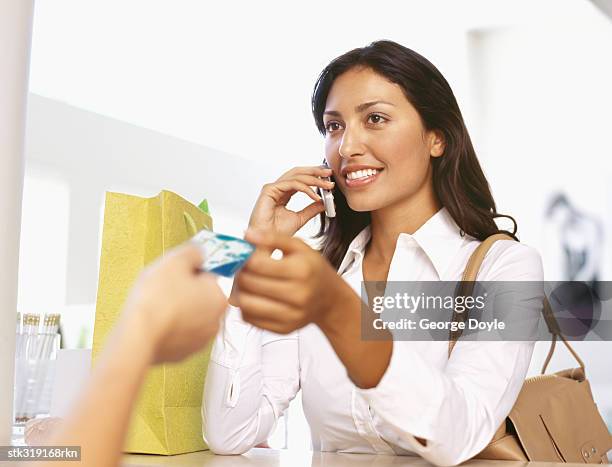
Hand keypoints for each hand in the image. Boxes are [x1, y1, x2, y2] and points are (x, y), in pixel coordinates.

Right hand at [121, 243, 227, 363]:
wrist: (137, 337)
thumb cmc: (157, 297)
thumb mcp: (175, 261)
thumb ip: (193, 252)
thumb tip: (199, 253)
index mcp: (219, 297)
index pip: (208, 275)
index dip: (189, 271)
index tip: (173, 273)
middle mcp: (216, 321)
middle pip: (200, 297)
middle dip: (184, 292)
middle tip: (162, 289)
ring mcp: (200, 340)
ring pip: (189, 316)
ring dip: (177, 310)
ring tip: (156, 306)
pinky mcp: (183, 354)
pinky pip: (178, 334)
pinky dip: (169, 328)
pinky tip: (155, 323)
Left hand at [233, 229, 343, 333]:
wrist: (330, 299)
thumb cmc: (314, 271)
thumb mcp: (300, 247)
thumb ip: (273, 238)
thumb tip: (247, 235)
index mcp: (301, 270)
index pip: (257, 264)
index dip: (244, 258)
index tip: (244, 256)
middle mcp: (297, 295)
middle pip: (250, 284)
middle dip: (240, 274)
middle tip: (243, 269)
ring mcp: (291, 315)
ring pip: (246, 304)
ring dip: (239, 292)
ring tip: (246, 283)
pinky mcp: (283, 328)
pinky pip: (251, 319)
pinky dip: (245, 307)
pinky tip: (253, 297)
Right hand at [248, 165, 334, 236]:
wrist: (266, 242)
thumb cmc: (277, 232)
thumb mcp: (300, 219)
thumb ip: (311, 209)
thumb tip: (325, 202)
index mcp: (283, 193)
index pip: (300, 178)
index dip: (314, 176)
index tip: (329, 179)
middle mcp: (277, 188)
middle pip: (298, 172)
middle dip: (315, 171)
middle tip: (329, 173)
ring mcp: (272, 188)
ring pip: (296, 176)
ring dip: (314, 179)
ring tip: (327, 186)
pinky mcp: (269, 190)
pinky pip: (291, 184)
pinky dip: (306, 189)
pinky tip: (315, 196)